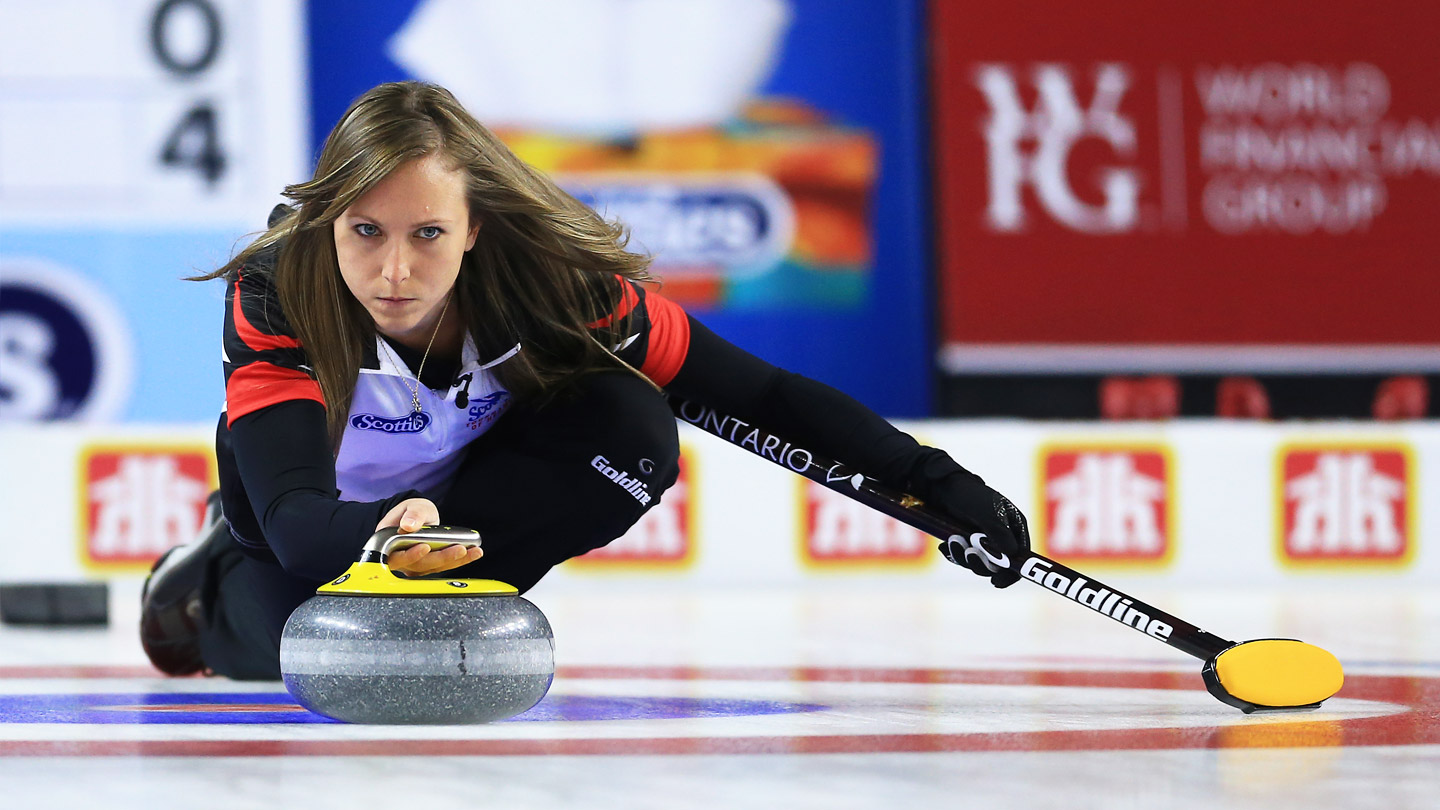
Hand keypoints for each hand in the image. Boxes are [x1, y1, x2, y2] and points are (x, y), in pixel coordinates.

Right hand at [375, 498, 482, 575]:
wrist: (416, 516)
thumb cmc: (410, 512)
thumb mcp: (411, 506)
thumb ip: (411, 514)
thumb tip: (408, 526)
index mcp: (388, 544)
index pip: (396, 556)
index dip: (410, 556)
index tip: (425, 546)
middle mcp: (401, 559)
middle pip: (419, 565)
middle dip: (441, 558)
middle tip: (460, 549)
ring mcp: (415, 564)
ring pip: (433, 568)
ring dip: (455, 561)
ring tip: (474, 551)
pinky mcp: (429, 565)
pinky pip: (443, 566)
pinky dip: (459, 561)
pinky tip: (474, 553)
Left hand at [925, 467, 1030, 587]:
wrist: (941, 487)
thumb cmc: (969, 496)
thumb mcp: (987, 513)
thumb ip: (999, 534)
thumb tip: (1012, 555)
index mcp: (1015, 527)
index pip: (1021, 557)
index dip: (1012, 573)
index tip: (996, 582)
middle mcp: (1002, 536)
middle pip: (998, 565)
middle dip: (981, 562)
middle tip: (969, 553)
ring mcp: (984, 540)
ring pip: (979, 563)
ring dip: (964, 557)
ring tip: (953, 540)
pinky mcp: (967, 542)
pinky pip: (963, 558)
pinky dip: (954, 554)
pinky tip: (946, 543)